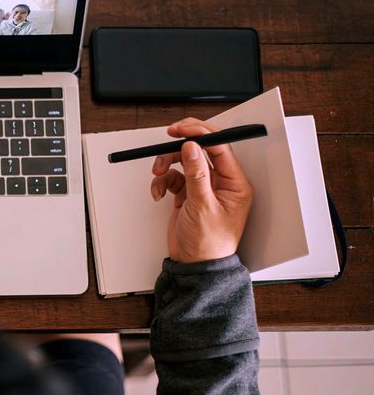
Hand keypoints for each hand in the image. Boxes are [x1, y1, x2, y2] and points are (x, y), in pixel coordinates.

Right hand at [150, 118, 253, 263]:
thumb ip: (196, 173)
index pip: (220, 147)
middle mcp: (221, 182)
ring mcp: (203, 187)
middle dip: (181, 145)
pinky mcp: (188, 194)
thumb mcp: (202, 206)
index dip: (201, 133)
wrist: (194, 266)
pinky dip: (162, 181)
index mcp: (235, 184)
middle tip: (168, 137)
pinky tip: (158, 192)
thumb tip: (192, 147)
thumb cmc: (208, 244)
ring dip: (167, 164)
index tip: (182, 129)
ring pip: (183, 161)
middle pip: (201, 150)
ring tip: (158, 174)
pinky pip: (173, 177)